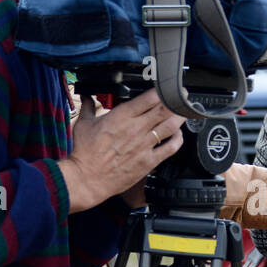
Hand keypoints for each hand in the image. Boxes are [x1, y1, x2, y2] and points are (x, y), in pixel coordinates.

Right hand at [59, 90, 184, 212]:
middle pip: (164, 109)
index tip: (166, 88)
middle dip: (176, 100)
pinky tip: (178, 135)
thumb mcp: (83, 124)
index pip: (150, 97)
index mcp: (122, 116)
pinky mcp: (149, 161)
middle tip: (181, 96)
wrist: (87, 178)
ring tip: (183, 112)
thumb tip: (86, 96)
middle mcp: (136, 128)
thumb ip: (88, 107)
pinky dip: (178, 139)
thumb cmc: (85, 153)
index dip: (162, 90)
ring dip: (180, 117)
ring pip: (171, 126)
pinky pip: (171, 148)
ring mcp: (144, 145)